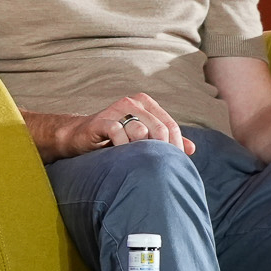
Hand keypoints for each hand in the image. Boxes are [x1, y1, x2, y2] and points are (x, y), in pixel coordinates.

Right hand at [60, 93, 194, 157]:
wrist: (78, 137)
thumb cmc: (113, 138)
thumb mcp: (141, 138)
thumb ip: (164, 141)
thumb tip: (191, 149)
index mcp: (146, 103)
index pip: (170, 125)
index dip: (175, 147)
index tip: (174, 165)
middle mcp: (133, 102)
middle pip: (159, 129)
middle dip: (160, 151)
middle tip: (155, 168)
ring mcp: (116, 109)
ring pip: (141, 130)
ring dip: (139, 150)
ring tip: (134, 161)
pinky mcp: (100, 120)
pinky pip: (118, 132)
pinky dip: (122, 147)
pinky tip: (120, 156)